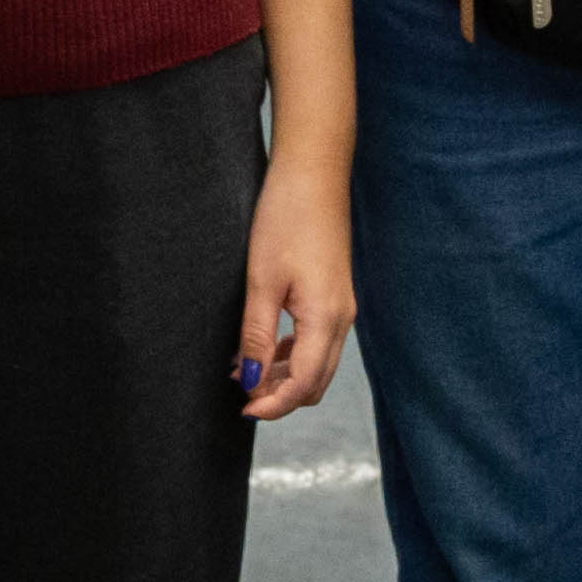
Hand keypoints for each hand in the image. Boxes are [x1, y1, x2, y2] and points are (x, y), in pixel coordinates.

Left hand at [233, 162, 355, 418]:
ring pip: (317, 363)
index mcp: (326, 318)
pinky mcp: (334, 294)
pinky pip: (317, 340)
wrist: (313, 173)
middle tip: (240, 392)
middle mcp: (341, 318)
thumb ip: (256, 334)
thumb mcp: (261, 281)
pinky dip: (292, 353)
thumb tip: (250, 378)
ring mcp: (341, 306)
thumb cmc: (286, 219)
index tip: (242, 408)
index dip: (273, 404)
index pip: (303, 384)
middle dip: (280, 396)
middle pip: (315, 381)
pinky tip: (262, 344)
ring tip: (242, 368)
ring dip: (284, 375)